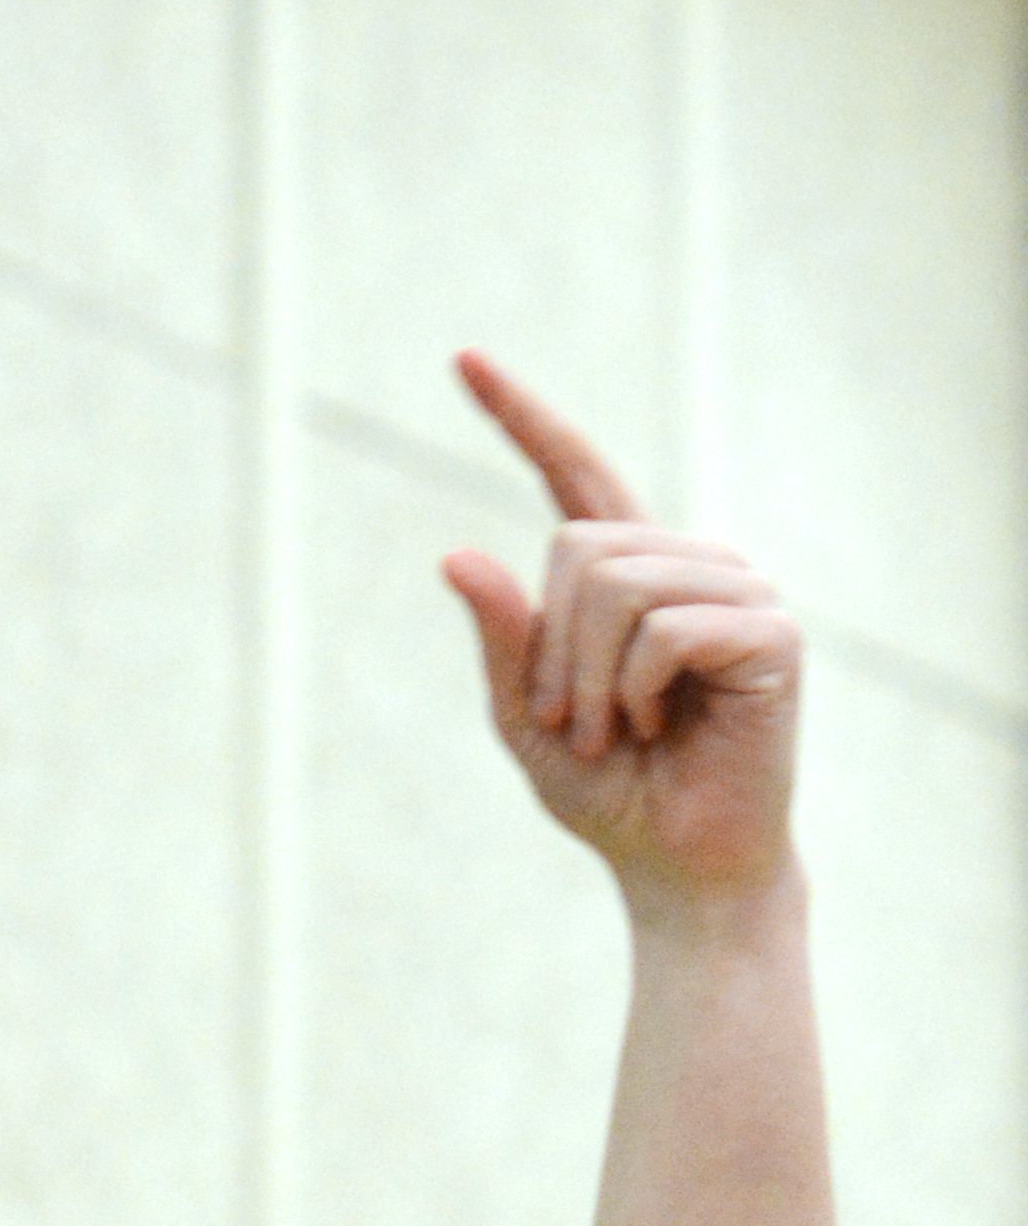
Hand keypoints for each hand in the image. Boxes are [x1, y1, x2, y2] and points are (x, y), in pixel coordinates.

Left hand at [443, 351, 801, 911]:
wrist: (676, 865)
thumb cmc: (610, 794)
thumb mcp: (527, 719)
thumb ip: (502, 639)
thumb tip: (455, 555)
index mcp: (630, 576)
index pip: (575, 476)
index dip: (522, 418)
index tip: (461, 360)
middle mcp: (688, 563)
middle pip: (580, 549)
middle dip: (552, 652)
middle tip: (572, 724)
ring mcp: (737, 589)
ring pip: (618, 586)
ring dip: (588, 681)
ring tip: (615, 735)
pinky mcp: (770, 630)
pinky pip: (666, 630)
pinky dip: (636, 692)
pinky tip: (659, 728)